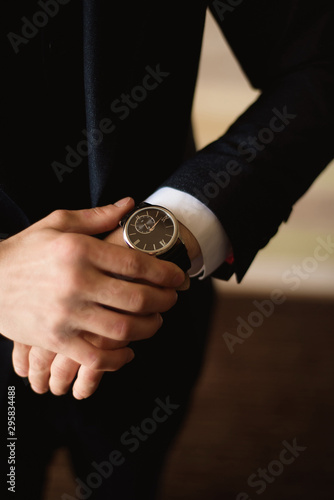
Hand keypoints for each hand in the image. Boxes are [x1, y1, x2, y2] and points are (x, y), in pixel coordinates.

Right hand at [4, 198, 184, 396]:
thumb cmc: (25, 250)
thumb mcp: (57, 223)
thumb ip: (97, 216)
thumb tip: (130, 205)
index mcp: (79, 251)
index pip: (136, 264)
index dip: (165, 273)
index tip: (179, 277)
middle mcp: (76, 283)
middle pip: (137, 299)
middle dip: (164, 301)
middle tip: (171, 300)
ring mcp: (65, 315)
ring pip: (122, 329)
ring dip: (149, 328)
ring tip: (155, 322)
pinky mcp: (55, 339)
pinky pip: (94, 357)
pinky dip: (117, 359)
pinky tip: (128, 352)